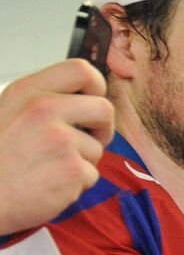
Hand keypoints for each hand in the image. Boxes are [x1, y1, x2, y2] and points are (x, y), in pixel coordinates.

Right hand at [0, 59, 113, 234]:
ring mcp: (60, 140)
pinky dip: (76, 184)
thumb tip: (84, 99)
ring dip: (82, 161)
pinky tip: (49, 183)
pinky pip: (91, 175)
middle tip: (89, 140)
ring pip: (97, 148)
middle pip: (104, 109)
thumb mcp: (9, 111)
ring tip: (49, 167)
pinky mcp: (72, 169)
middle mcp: (45, 110)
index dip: (96, 88)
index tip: (92, 104)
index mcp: (29, 91)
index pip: (82, 70)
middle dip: (103, 127)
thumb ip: (44, 101)